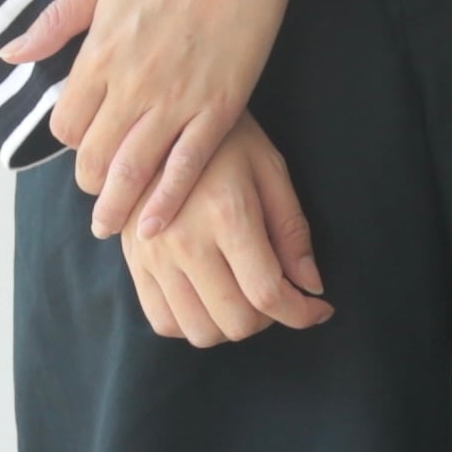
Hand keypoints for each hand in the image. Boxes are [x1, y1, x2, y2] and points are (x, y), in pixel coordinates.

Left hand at [0, 0, 303, 239]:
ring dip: (116, 205)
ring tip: (112, 225)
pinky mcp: (218, 109)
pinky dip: (166, 202)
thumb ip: (53, 22)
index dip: (68, 140)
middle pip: (93, 156)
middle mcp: (131, 85)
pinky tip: (154, 226)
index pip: (65, 124)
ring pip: (133, 172)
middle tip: (97, 190)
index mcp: (98, 55)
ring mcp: (175, 101)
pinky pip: (185, 168)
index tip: (82, 141)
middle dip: (89, 180)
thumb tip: (10, 54)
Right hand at [119, 115, 331, 346]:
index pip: (267, 293)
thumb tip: (310, 285)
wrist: (156, 120)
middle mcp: (185, 242)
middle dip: (269, 319)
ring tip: (244, 296)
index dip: (301, 314)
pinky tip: (210, 298)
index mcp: (227, 215)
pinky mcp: (134, 262)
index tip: (318, 310)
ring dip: (231, 326)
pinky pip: (163, 321)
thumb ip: (292, 231)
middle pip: (235, 322)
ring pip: (199, 331)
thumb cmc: (225, 140)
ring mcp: (154, 256)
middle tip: (278, 295)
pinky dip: (193, 324)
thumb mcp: (270, 169)